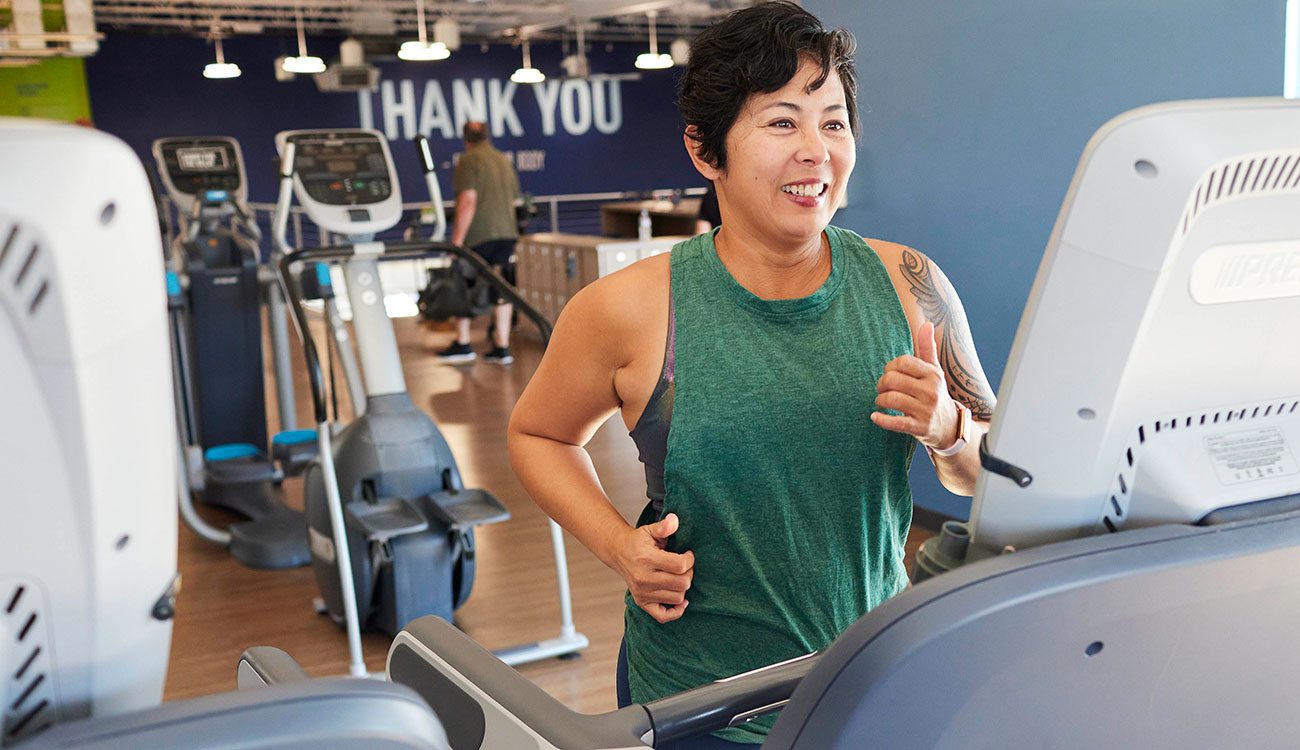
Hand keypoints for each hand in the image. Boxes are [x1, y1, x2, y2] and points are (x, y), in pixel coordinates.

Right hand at [610, 513, 693, 623]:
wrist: (618, 552)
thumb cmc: (638, 541)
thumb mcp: (650, 530)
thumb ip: (664, 526)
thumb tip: (674, 520)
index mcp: (647, 559)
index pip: (680, 565)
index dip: (689, 559)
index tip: (687, 554)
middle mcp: (644, 578)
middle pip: (682, 583)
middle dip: (689, 573)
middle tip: (684, 566)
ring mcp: (642, 593)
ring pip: (677, 598)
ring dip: (683, 587)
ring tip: (679, 576)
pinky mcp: (642, 602)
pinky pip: (663, 616)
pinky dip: (675, 611)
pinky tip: (681, 600)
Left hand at [870, 320, 958, 449]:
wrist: (950, 426)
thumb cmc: (935, 393)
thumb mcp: (935, 370)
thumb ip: (928, 348)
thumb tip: (927, 323)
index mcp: (933, 374)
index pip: (903, 362)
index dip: (890, 367)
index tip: (890, 373)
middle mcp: (931, 391)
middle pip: (893, 380)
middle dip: (881, 384)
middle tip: (882, 389)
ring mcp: (926, 410)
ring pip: (891, 399)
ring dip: (880, 400)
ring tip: (881, 401)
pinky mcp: (920, 428)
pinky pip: (896, 423)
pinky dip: (882, 419)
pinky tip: (875, 416)